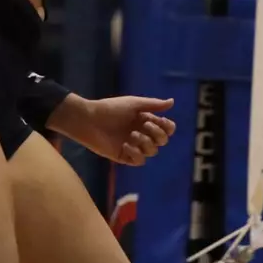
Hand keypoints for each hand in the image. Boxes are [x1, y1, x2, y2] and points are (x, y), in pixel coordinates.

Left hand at [50, 95, 176, 166]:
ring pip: (152, 152)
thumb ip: (153, 105)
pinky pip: (139, 161)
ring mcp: (134, 146)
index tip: (161, 121)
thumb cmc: (110, 109)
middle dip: (157, 134)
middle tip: (145, 126)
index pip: (166, 128)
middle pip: (162, 141)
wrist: (89, 120)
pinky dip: (136, 154)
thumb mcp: (133, 104)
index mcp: (145, 121)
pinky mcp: (124, 156)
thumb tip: (172, 102)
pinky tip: (126, 145)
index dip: (167, 127)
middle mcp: (142, 134)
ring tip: (132, 135)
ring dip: (146, 143)